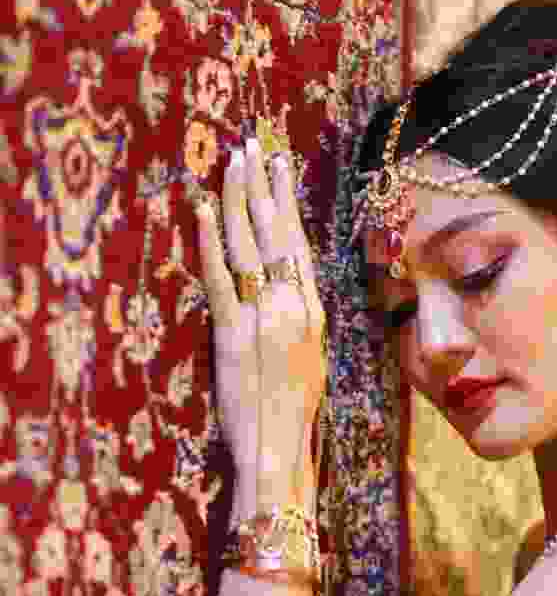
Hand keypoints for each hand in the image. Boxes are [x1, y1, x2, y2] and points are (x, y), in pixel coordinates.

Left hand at [197, 141, 326, 520]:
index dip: (288, 204)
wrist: (278, 450)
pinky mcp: (232, 334)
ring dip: (239, 200)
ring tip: (233, 161)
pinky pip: (220, 278)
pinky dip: (210, 242)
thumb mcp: (311, 359)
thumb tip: (285, 286)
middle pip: (277, 236)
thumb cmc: (293, 413)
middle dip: (265, 186)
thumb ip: (298, 319)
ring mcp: (263, 318)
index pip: (299, 246)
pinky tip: (205, 209)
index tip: (280, 167)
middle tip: (254, 145)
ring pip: (250, 247)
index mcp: (314, 314)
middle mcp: (292, 308)